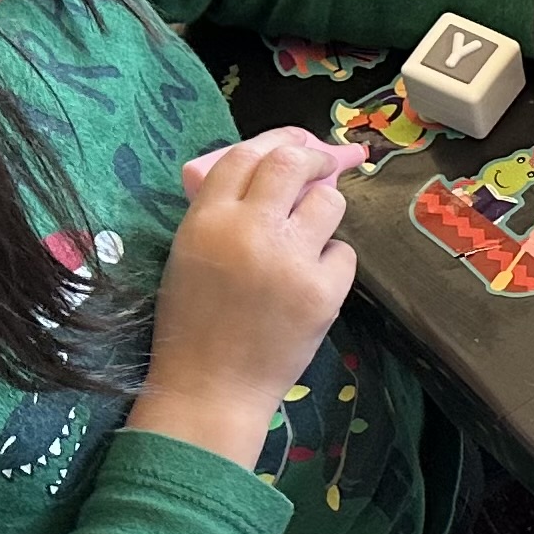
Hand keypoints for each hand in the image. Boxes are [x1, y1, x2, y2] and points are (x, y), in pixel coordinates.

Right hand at [130, 127, 364, 467]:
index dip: (272, 145)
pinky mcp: (324, 291)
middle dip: (311, 160)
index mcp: (207, 220)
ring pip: (329, 202)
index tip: (291, 151)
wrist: (211, 388)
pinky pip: (344, 253)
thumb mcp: (190, 254)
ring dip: (322, 213)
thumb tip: (273, 174)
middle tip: (319, 169)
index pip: (243, 155)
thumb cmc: (194, 322)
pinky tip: (309, 283)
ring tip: (306, 239)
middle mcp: (250, 230)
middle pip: (292, 163)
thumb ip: (222, 213)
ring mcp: (291, 260)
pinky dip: (331, 264)